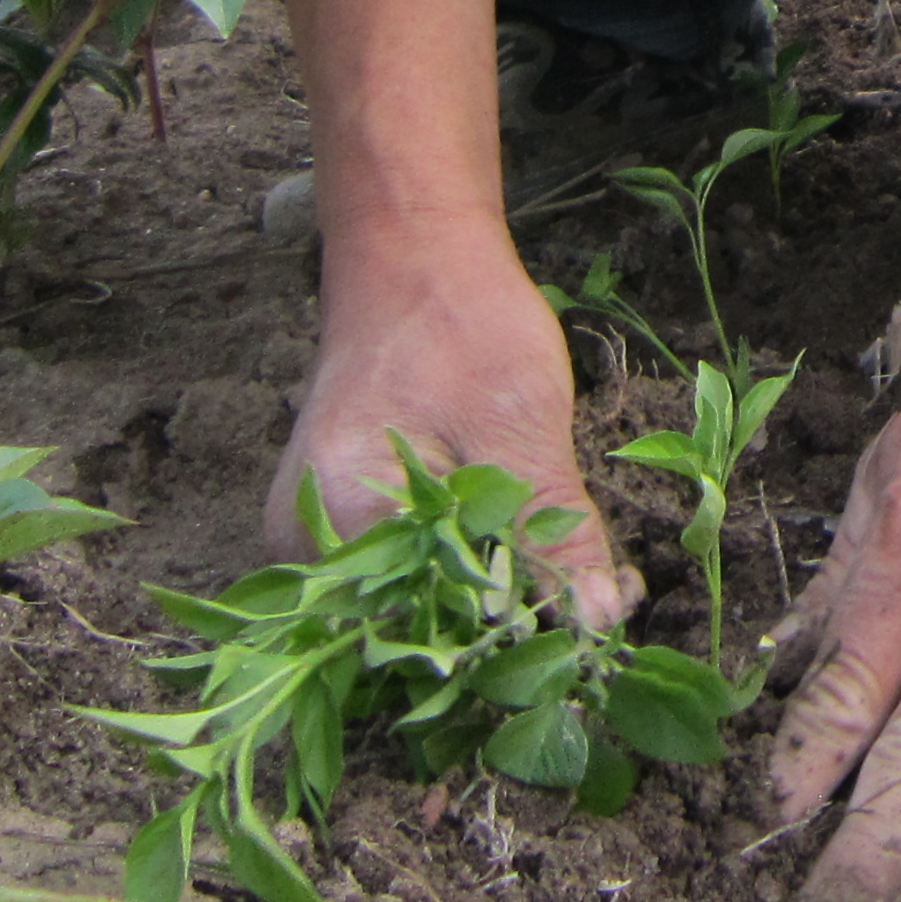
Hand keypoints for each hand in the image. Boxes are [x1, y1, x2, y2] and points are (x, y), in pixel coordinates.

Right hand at [263, 226, 638, 628]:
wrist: (411, 258)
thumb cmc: (460, 322)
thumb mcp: (521, 421)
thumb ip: (551, 528)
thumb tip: (595, 625)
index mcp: (337, 516)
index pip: (425, 635)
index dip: (515, 643)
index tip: (592, 625)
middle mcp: (303, 547)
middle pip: (410, 638)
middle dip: (507, 636)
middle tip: (597, 606)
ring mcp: (314, 542)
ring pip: (411, 616)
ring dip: (493, 613)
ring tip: (576, 584)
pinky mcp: (340, 531)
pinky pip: (406, 582)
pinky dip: (470, 581)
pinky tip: (531, 562)